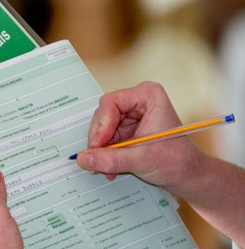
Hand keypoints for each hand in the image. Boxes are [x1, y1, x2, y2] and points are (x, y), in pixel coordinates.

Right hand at [75, 81, 204, 192]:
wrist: (189, 176)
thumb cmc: (177, 162)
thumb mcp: (140, 160)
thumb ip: (110, 159)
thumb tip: (83, 158)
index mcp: (148, 96)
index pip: (111, 102)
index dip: (102, 124)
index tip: (99, 145)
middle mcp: (138, 100)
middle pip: (104, 114)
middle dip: (100, 138)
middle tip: (98, 158)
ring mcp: (132, 114)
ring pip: (102, 126)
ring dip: (101, 148)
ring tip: (105, 166)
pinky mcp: (128, 127)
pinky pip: (107, 136)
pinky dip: (105, 151)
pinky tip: (109, 165)